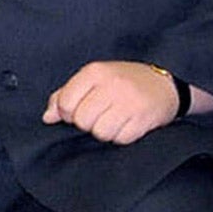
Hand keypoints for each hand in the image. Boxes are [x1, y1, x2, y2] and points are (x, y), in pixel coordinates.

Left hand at [42, 61, 179, 145]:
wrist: (164, 84)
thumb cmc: (123, 81)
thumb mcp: (93, 79)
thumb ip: (66, 95)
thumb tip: (47, 118)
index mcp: (95, 72)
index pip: (66, 103)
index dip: (68, 113)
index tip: (79, 110)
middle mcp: (111, 85)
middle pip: (82, 120)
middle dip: (88, 123)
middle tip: (100, 114)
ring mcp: (129, 102)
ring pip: (100, 133)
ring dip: (105, 131)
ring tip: (114, 119)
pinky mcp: (143, 119)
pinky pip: (120, 139)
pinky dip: (121, 136)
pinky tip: (127, 124)